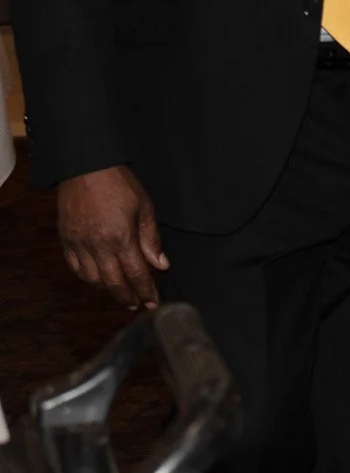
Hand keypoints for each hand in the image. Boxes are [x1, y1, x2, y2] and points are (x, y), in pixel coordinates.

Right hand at [56, 165, 167, 309]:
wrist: (86, 167)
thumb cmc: (120, 184)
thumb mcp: (145, 207)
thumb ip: (151, 239)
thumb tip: (161, 265)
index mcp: (121, 238)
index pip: (136, 273)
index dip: (146, 290)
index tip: (153, 302)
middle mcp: (98, 246)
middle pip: (113, 282)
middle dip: (127, 296)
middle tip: (137, 305)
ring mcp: (79, 244)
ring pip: (92, 278)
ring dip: (107, 289)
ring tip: (120, 292)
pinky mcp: (66, 239)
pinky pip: (75, 267)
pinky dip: (87, 277)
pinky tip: (97, 278)